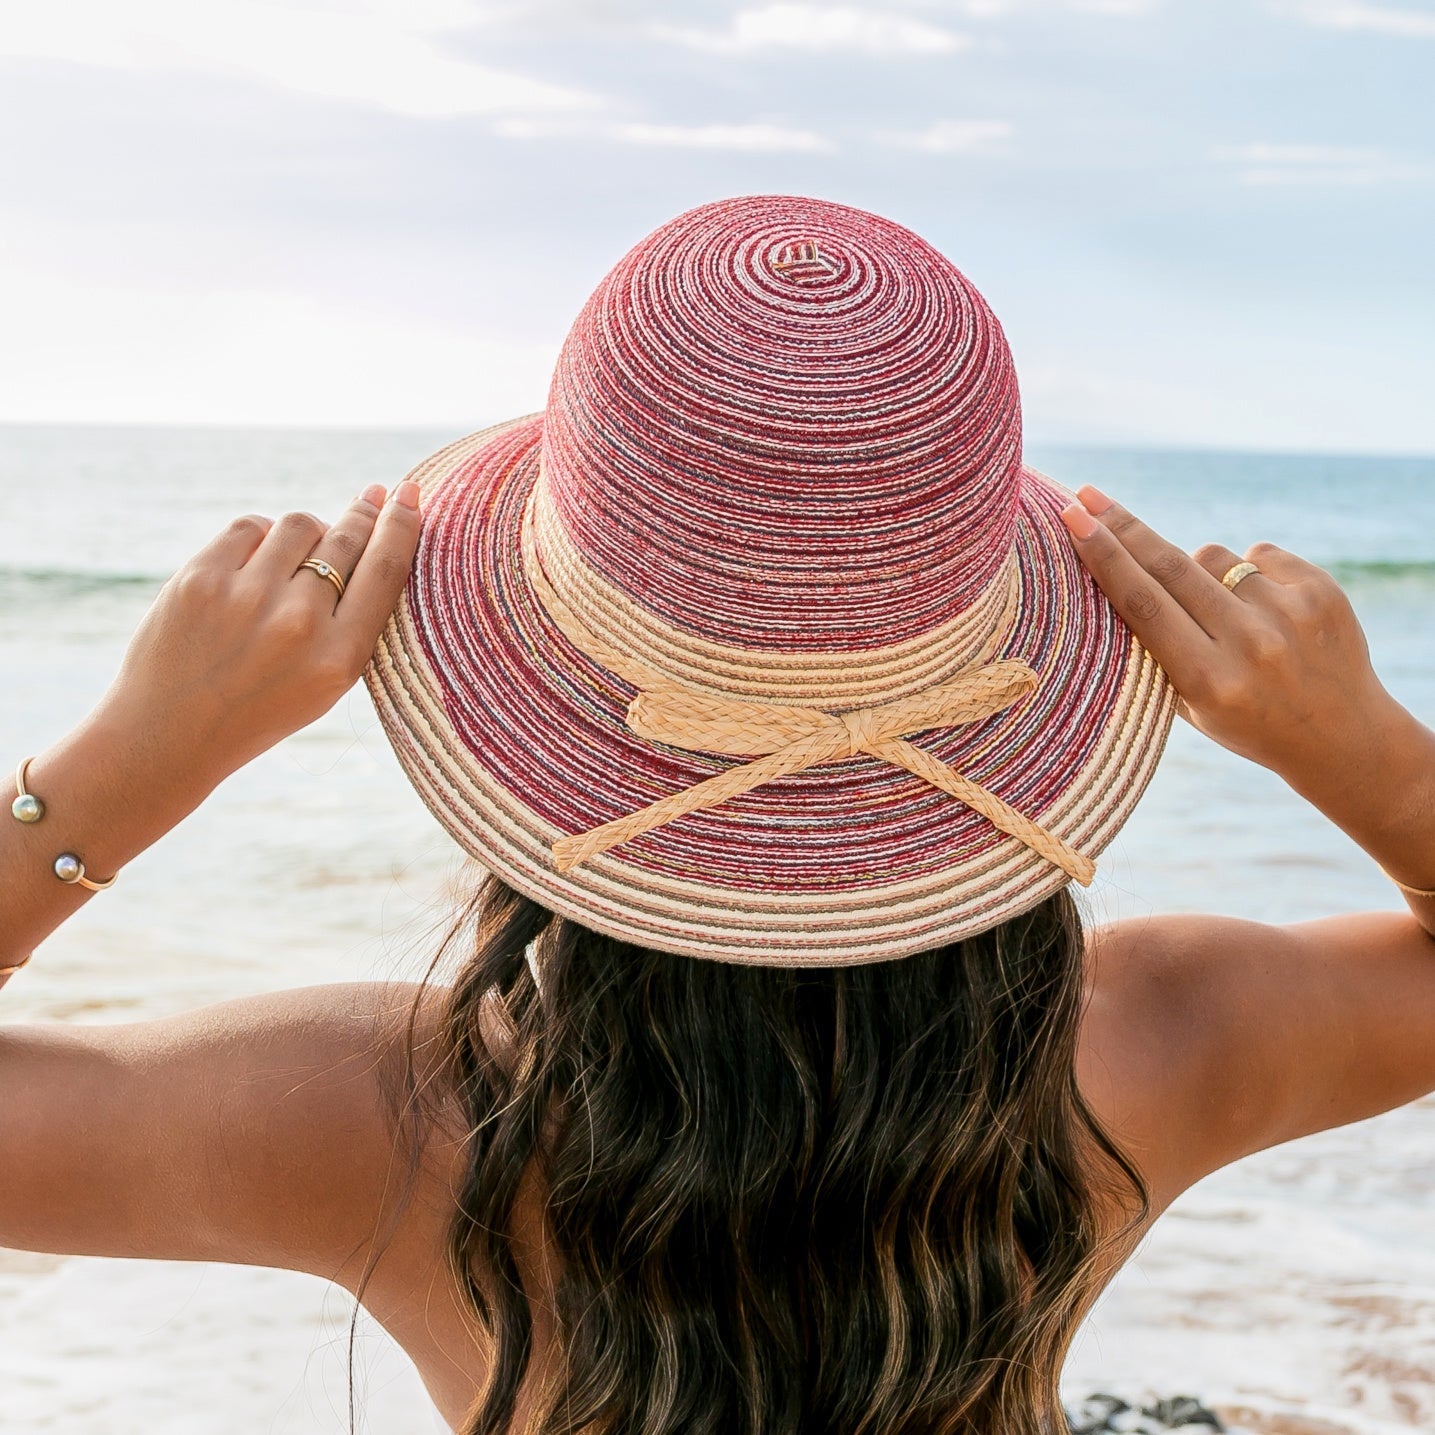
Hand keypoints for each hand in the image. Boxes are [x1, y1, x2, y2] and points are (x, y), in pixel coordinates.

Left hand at [88, 481, 421, 790]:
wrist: (166, 735)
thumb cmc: (257, 708)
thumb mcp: (325, 684)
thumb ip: (351, 623)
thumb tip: (371, 538)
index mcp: (338, 659)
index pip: (385, 571)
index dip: (401, 525)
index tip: (408, 495)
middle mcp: (298, 625)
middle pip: (346, 540)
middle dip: (364, 513)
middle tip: (374, 496)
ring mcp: (246, 598)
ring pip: (299, 525)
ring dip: (307, 532)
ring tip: (300, 554)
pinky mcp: (200, 578)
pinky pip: (249, 527)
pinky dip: (260, 537)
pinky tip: (258, 559)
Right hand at [1060, 485, 1399, 787]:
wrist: (1342, 735)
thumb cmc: (1247, 719)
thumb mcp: (1190, 704)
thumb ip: (1157, 648)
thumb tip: (1117, 567)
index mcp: (1208, 682)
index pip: (1143, 604)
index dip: (1104, 556)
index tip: (1074, 517)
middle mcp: (1250, 646)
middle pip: (1169, 567)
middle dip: (1122, 527)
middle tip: (1088, 495)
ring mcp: (1289, 615)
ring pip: (1213, 556)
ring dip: (1199, 570)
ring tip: (1222, 613)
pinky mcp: (1320, 591)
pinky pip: (1258, 553)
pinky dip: (1248, 572)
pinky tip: (1264, 609)